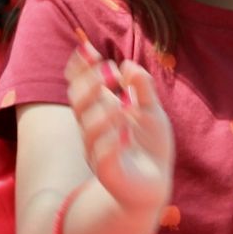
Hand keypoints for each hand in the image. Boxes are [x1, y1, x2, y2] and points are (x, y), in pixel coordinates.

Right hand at [66, 41, 173, 214]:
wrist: (154, 184)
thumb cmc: (150, 146)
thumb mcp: (152, 112)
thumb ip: (143, 88)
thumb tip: (128, 64)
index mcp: (99, 111)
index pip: (79, 85)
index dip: (79, 68)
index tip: (88, 49)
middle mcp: (92, 128)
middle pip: (78, 102)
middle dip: (90, 84)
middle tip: (110, 74)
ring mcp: (97, 150)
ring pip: (89, 128)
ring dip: (103, 113)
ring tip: (123, 107)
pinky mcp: (108, 172)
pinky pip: (103, 156)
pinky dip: (112, 143)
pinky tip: (125, 135)